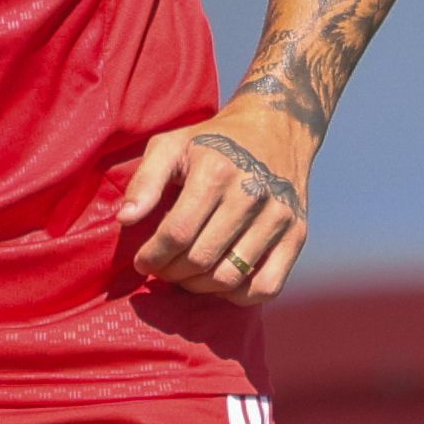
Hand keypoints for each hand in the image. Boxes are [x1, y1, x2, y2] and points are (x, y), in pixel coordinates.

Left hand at [119, 107, 313, 306]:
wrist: (276, 127)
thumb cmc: (213, 141)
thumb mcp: (171, 145)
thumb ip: (144, 181)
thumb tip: (126, 220)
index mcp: (217, 171)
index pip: (177, 233)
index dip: (152, 256)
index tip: (142, 261)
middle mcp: (252, 194)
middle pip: (201, 259)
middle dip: (171, 272)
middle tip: (162, 268)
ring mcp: (279, 216)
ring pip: (230, 277)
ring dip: (199, 286)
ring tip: (186, 274)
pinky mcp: (298, 233)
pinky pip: (267, 286)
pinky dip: (238, 295)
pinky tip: (220, 280)